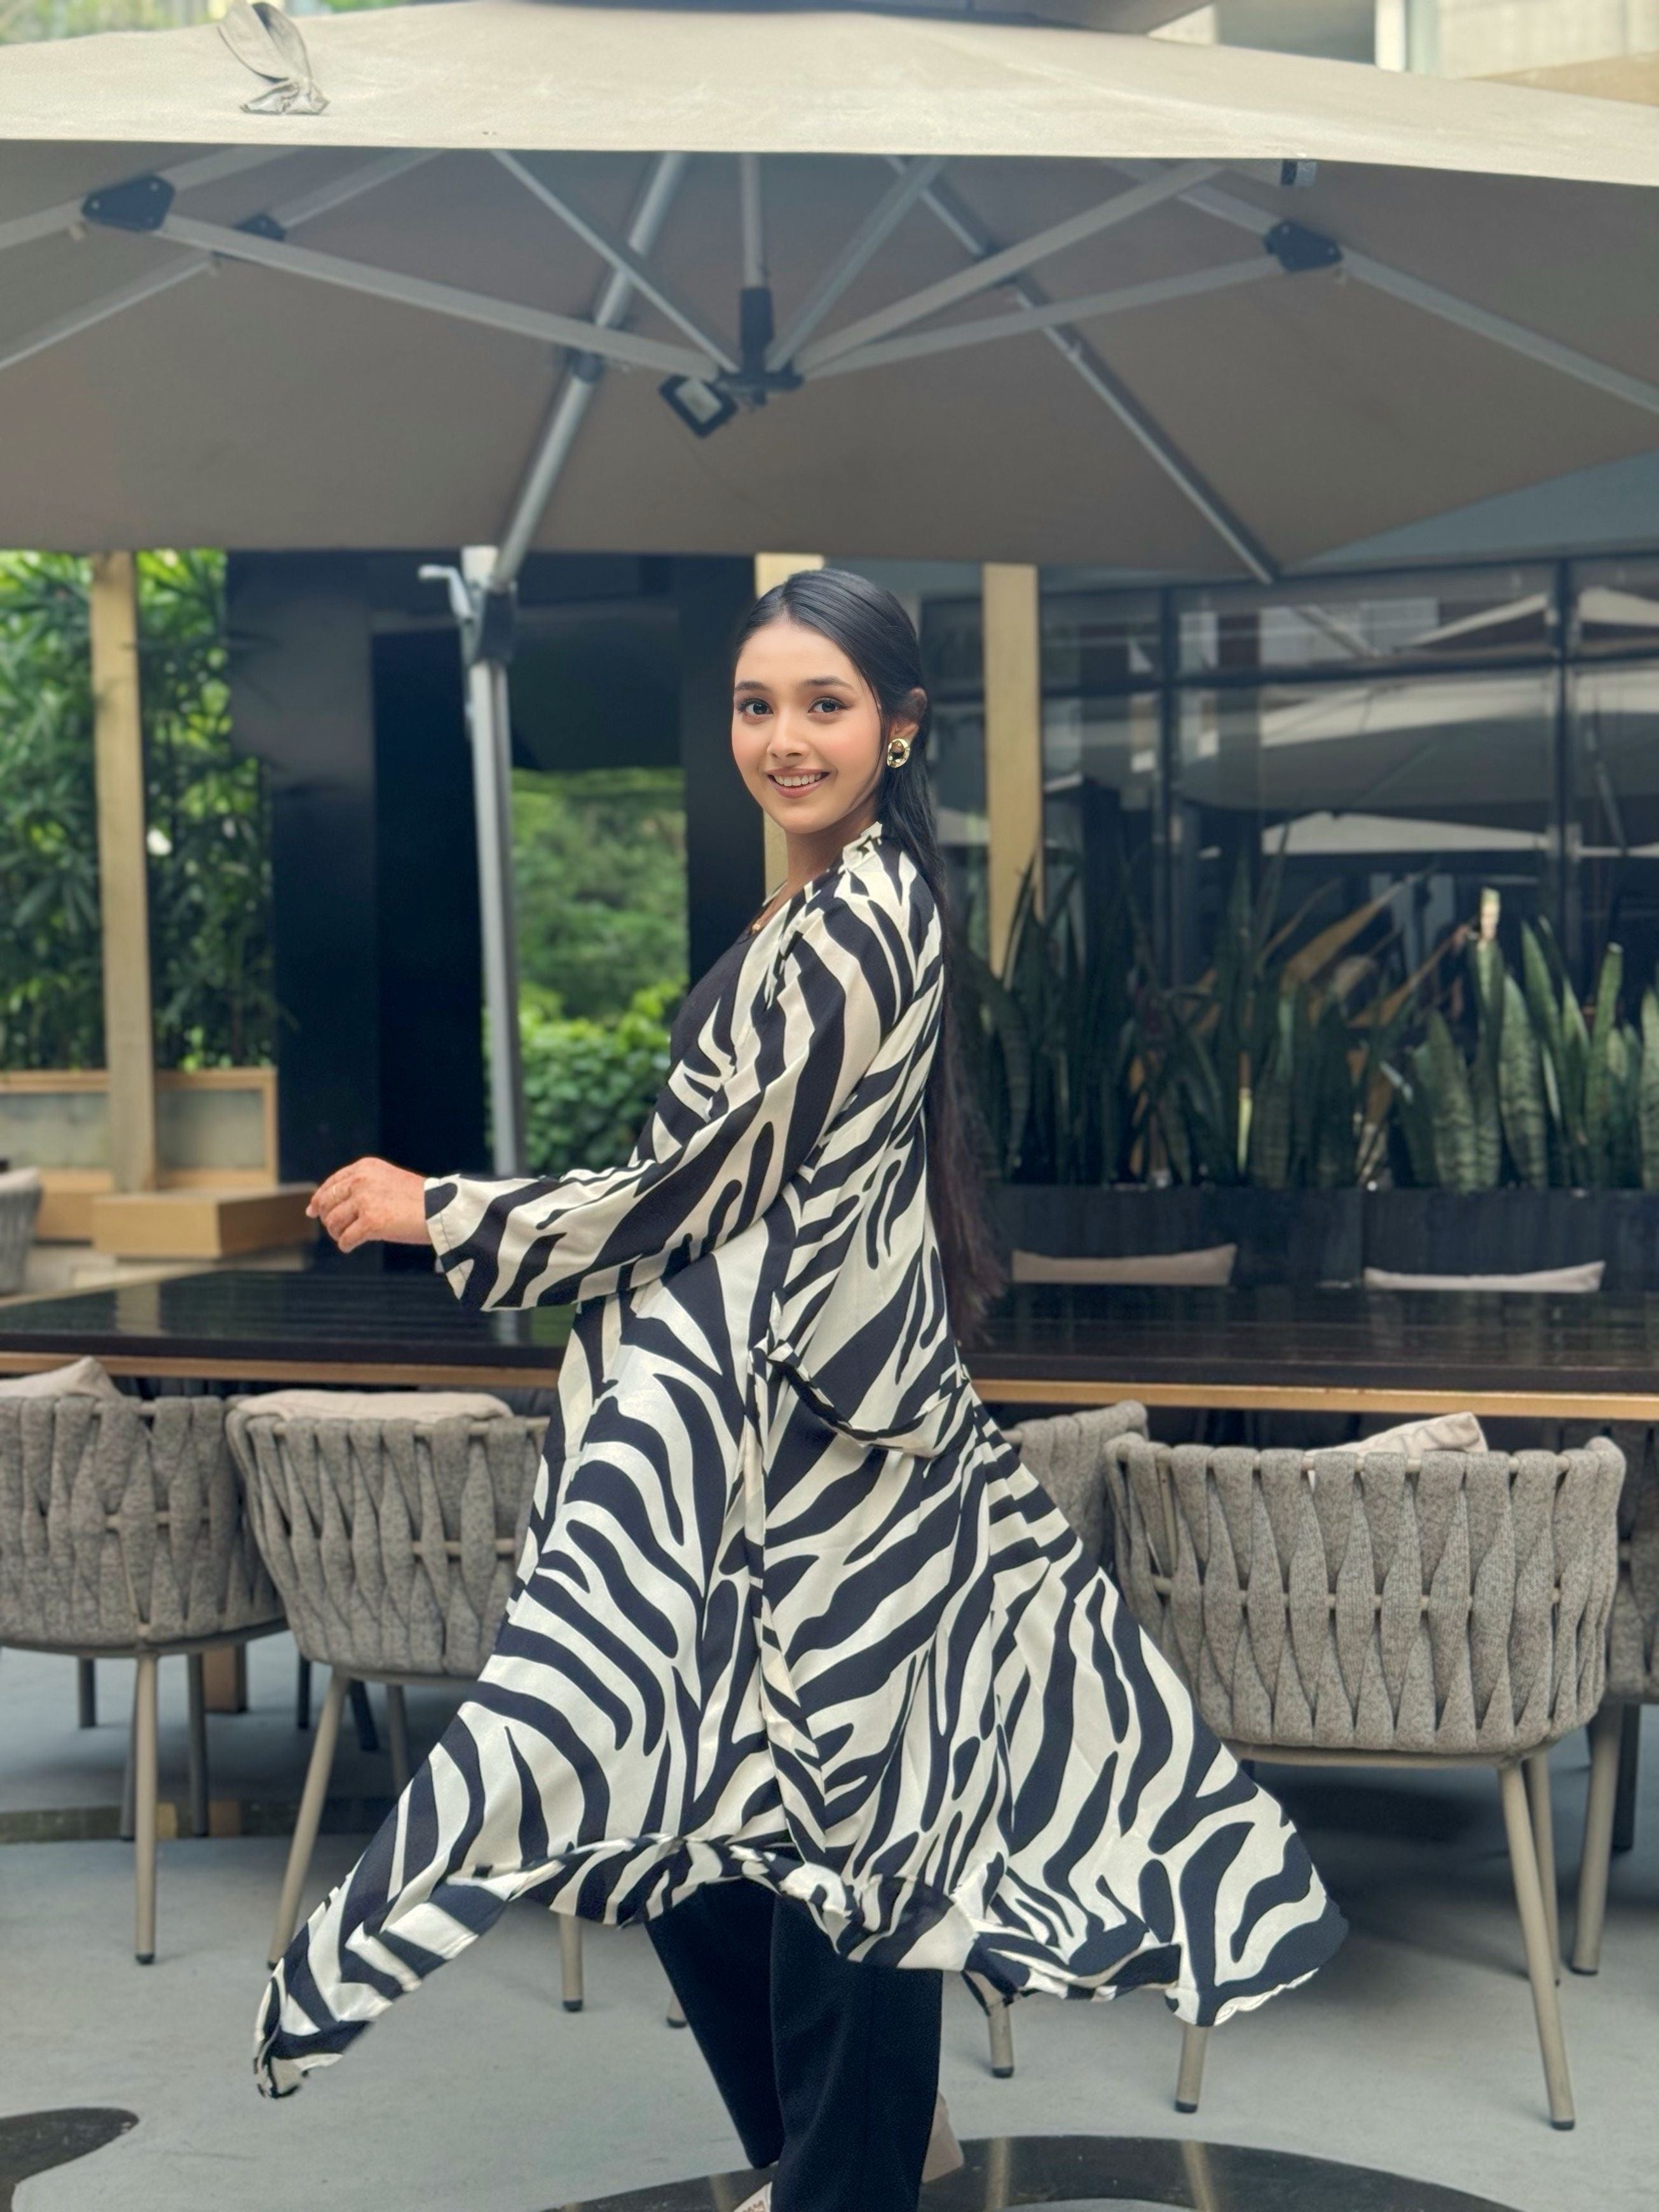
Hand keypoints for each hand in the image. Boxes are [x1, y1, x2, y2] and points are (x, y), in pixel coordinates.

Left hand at [307, 1157, 430, 1252]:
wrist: (442, 1209)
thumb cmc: (418, 1199)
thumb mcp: (386, 1181)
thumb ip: (359, 1187)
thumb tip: (318, 1206)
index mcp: (365, 1167)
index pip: (332, 1183)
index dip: (319, 1198)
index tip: (313, 1210)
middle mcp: (361, 1180)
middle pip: (327, 1202)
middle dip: (327, 1218)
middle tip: (335, 1229)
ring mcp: (365, 1200)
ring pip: (333, 1222)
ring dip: (336, 1233)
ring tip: (345, 1237)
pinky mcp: (371, 1222)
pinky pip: (346, 1238)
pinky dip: (345, 1244)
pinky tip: (350, 1246)